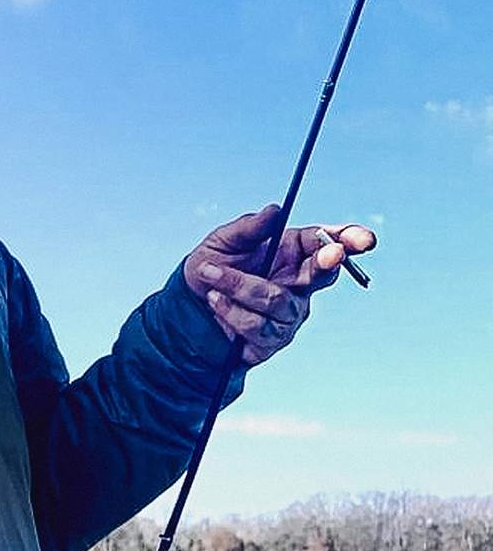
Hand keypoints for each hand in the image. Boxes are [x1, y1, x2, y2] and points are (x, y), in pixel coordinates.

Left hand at [184, 205, 376, 365]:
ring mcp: (288, 314)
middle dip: (328, 263)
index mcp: (295, 251)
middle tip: (331, 255)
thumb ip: (249, 228)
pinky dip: (231, 310)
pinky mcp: (271, 340)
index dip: (349, 240)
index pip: (330, 243)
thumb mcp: (223, 241)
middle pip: (324, 275)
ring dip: (241, 286)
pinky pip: (258, 327)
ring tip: (211, 275)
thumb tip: (274, 211)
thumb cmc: (212, 267)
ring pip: (279, 301)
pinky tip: (215, 300)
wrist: (187, 306)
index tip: (363, 240)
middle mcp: (298, 283)